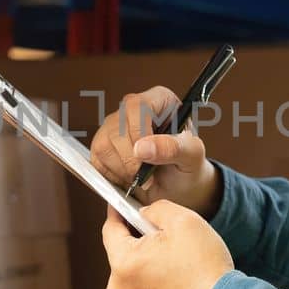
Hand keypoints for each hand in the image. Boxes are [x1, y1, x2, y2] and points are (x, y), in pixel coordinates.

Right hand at [88, 86, 220, 215]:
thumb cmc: (188, 167)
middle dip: (131, 160)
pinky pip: (96, 161)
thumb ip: (173, 148)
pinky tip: (129, 180)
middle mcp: (133, 109)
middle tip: (149, 176)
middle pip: (116, 128)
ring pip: (103, 145)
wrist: (178, 188)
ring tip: (141, 178)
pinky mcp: (101, 146)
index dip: (139, 134)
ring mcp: (114, 126)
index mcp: (159, 100)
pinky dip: (112, 177)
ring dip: (122, 170)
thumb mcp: (192, 157)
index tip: (148, 159)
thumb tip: (142, 147)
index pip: (137, 106)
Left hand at [101, 200, 232, 288]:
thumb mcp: (183, 221)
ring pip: (133, 273)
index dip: (118, 213)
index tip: (122, 205)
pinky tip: (177, 281)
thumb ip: (155, 209)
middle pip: (123, 253)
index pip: (110, 230)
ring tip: (177, 264)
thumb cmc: (205, 269)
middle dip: (141, 242)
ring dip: (148, 263)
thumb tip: (143, 213)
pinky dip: (154, 284)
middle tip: (168, 239)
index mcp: (123, 264)